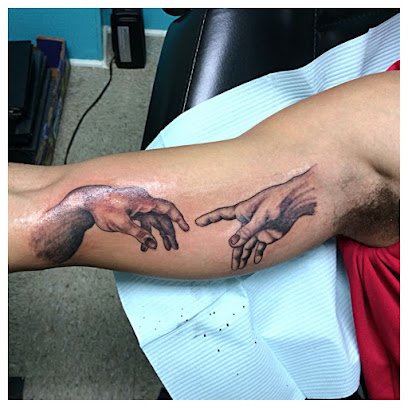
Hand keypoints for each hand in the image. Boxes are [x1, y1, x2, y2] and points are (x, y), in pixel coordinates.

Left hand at [83, 185, 189, 250]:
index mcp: (143, 201)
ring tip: (165, 248)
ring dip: (158, 235)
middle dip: (169, 233)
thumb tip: (153, 245)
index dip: (178, 218)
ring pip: (154, 221)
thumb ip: (140, 234)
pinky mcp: (132, 210)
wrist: (86, 201)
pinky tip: (146, 246)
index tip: (186, 228)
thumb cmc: (102, 209)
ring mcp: (137, 206)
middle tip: (174, 246)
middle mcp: (143, 202)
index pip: (167, 208)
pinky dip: (146, 233)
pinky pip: (144, 222)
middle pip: (162, 218)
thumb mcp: (121, 225)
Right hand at [195, 168, 316, 269]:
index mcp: (242, 211)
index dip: (209, 218)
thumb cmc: (277, 202)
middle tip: (231, 266)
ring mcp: (258, 228)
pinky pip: (260, 246)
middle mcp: (247, 221)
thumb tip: (232, 244)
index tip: (198, 222)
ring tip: (238, 267)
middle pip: (237, 239)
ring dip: (244, 256)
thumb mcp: (261, 217)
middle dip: (234, 253)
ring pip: (247, 245)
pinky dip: (257, 253)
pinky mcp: (268, 233)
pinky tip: (255, 261)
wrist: (296, 202)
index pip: (221, 214)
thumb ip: (246, 232)